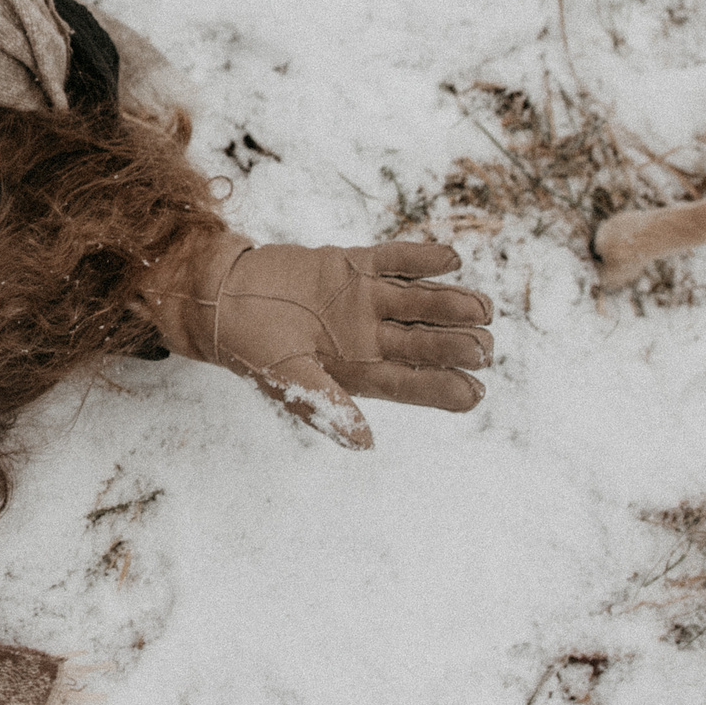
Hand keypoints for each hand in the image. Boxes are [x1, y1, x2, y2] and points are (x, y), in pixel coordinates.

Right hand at [143, 237, 493, 448]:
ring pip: (418, 301)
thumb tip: (366, 445)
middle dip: (456, 345)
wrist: (219, 298)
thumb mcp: (288, 381)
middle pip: (422, 341)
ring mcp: (361, 299)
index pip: (410, 382)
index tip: (476, 393)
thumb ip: (327, 407)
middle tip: (485, 347)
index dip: (444, 388)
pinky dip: (422, 259)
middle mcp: (366, 336)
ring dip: (450, 302)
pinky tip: (452, 261)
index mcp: (356, 370)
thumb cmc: (249, 346)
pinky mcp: (349, 264)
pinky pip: (395, 260)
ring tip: (481, 306)